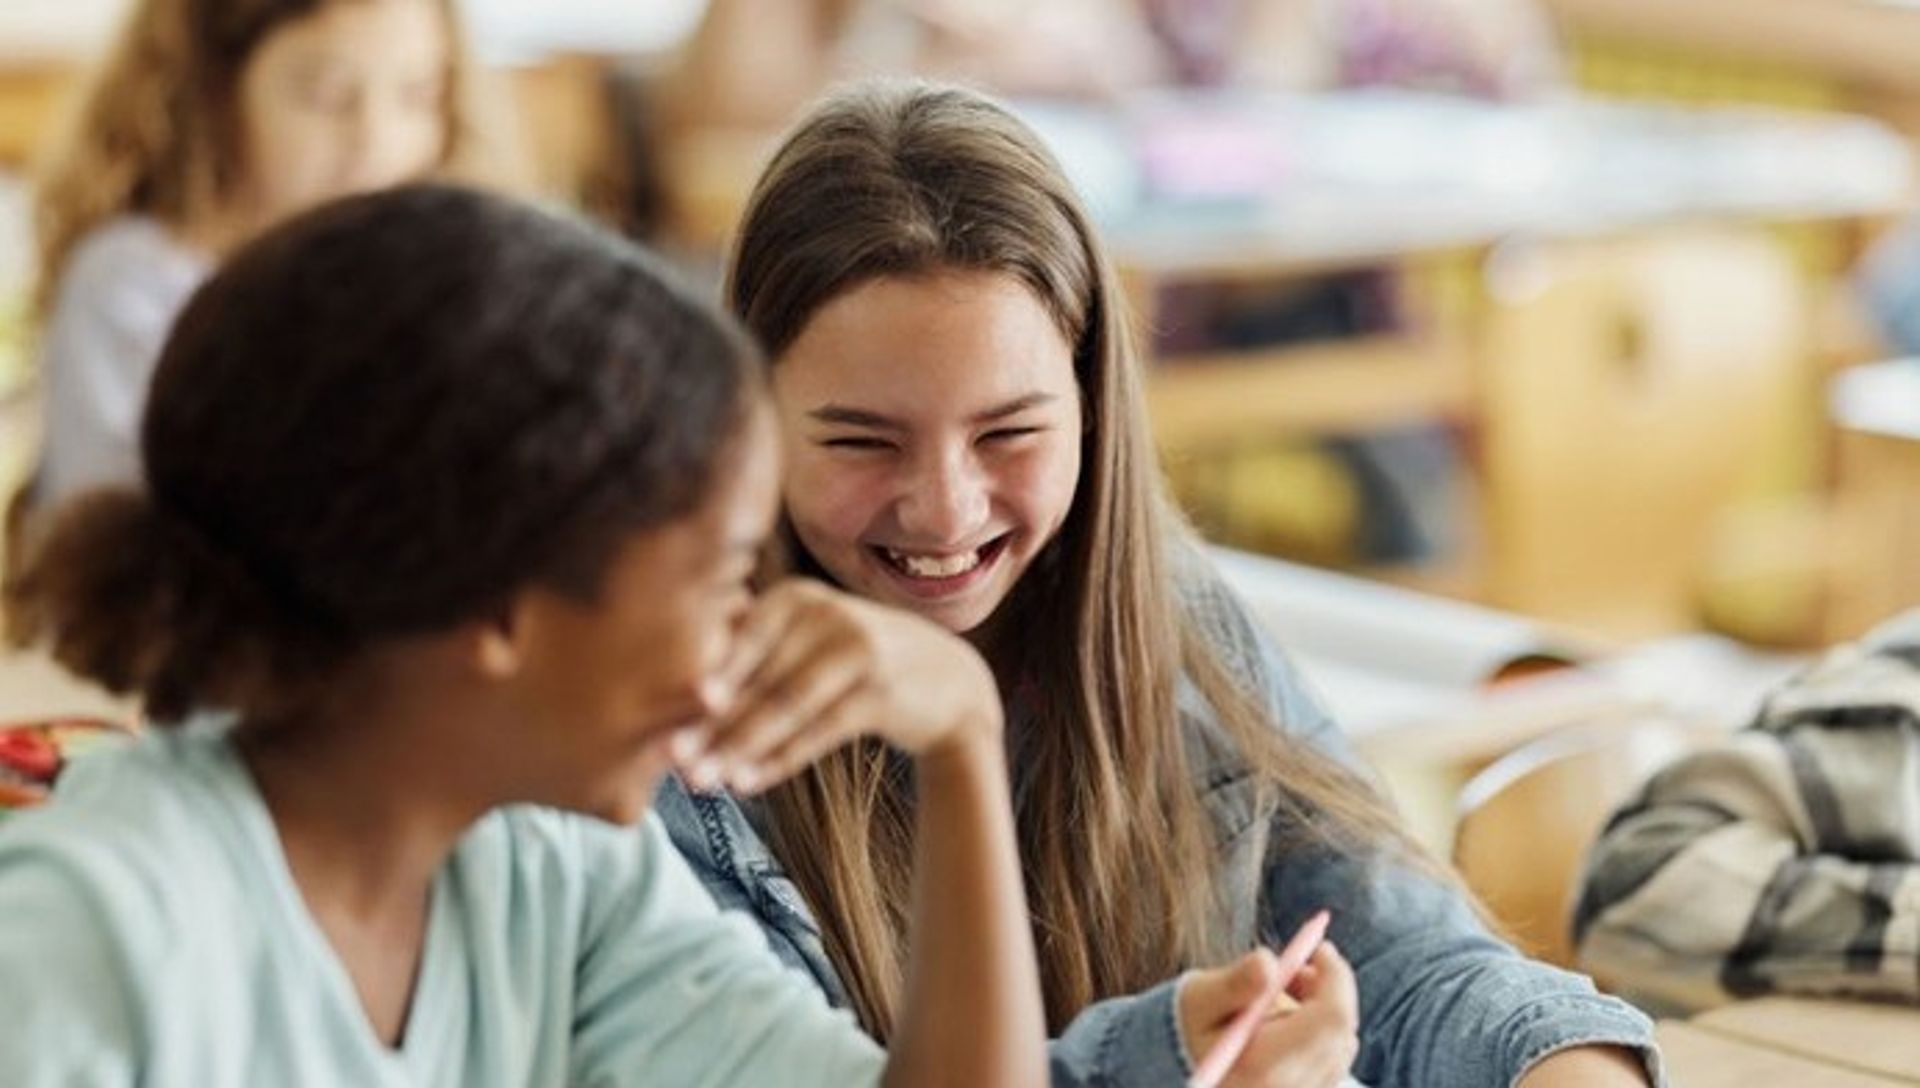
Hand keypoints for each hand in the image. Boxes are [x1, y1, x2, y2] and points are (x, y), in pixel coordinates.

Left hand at [675, 579, 1000, 793]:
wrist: (950, 683)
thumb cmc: (854, 661)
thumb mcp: (808, 636)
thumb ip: (755, 645)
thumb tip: (677, 680)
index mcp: (798, 596)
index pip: (739, 640)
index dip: (702, 677)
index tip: (664, 713)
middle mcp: (829, 614)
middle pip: (759, 676)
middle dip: (712, 722)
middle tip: (672, 758)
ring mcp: (859, 652)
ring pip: (786, 707)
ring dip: (740, 747)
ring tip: (703, 781)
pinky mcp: (882, 693)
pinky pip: (819, 732)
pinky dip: (780, 760)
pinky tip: (747, 784)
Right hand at [1180, 943, 1359, 1087]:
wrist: (1193, 1061)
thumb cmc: (1196, 1025)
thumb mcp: (1202, 998)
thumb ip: (1235, 983)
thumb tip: (1268, 964)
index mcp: (1263, 1066)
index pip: (1330, 1022)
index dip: (1336, 979)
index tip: (1320, 949)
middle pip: (1342, 1032)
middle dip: (1329, 988)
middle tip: (1300, 965)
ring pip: (1344, 1041)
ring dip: (1325, 1005)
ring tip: (1286, 990)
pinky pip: (1338, 1055)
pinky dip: (1324, 1027)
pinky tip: (1291, 1016)